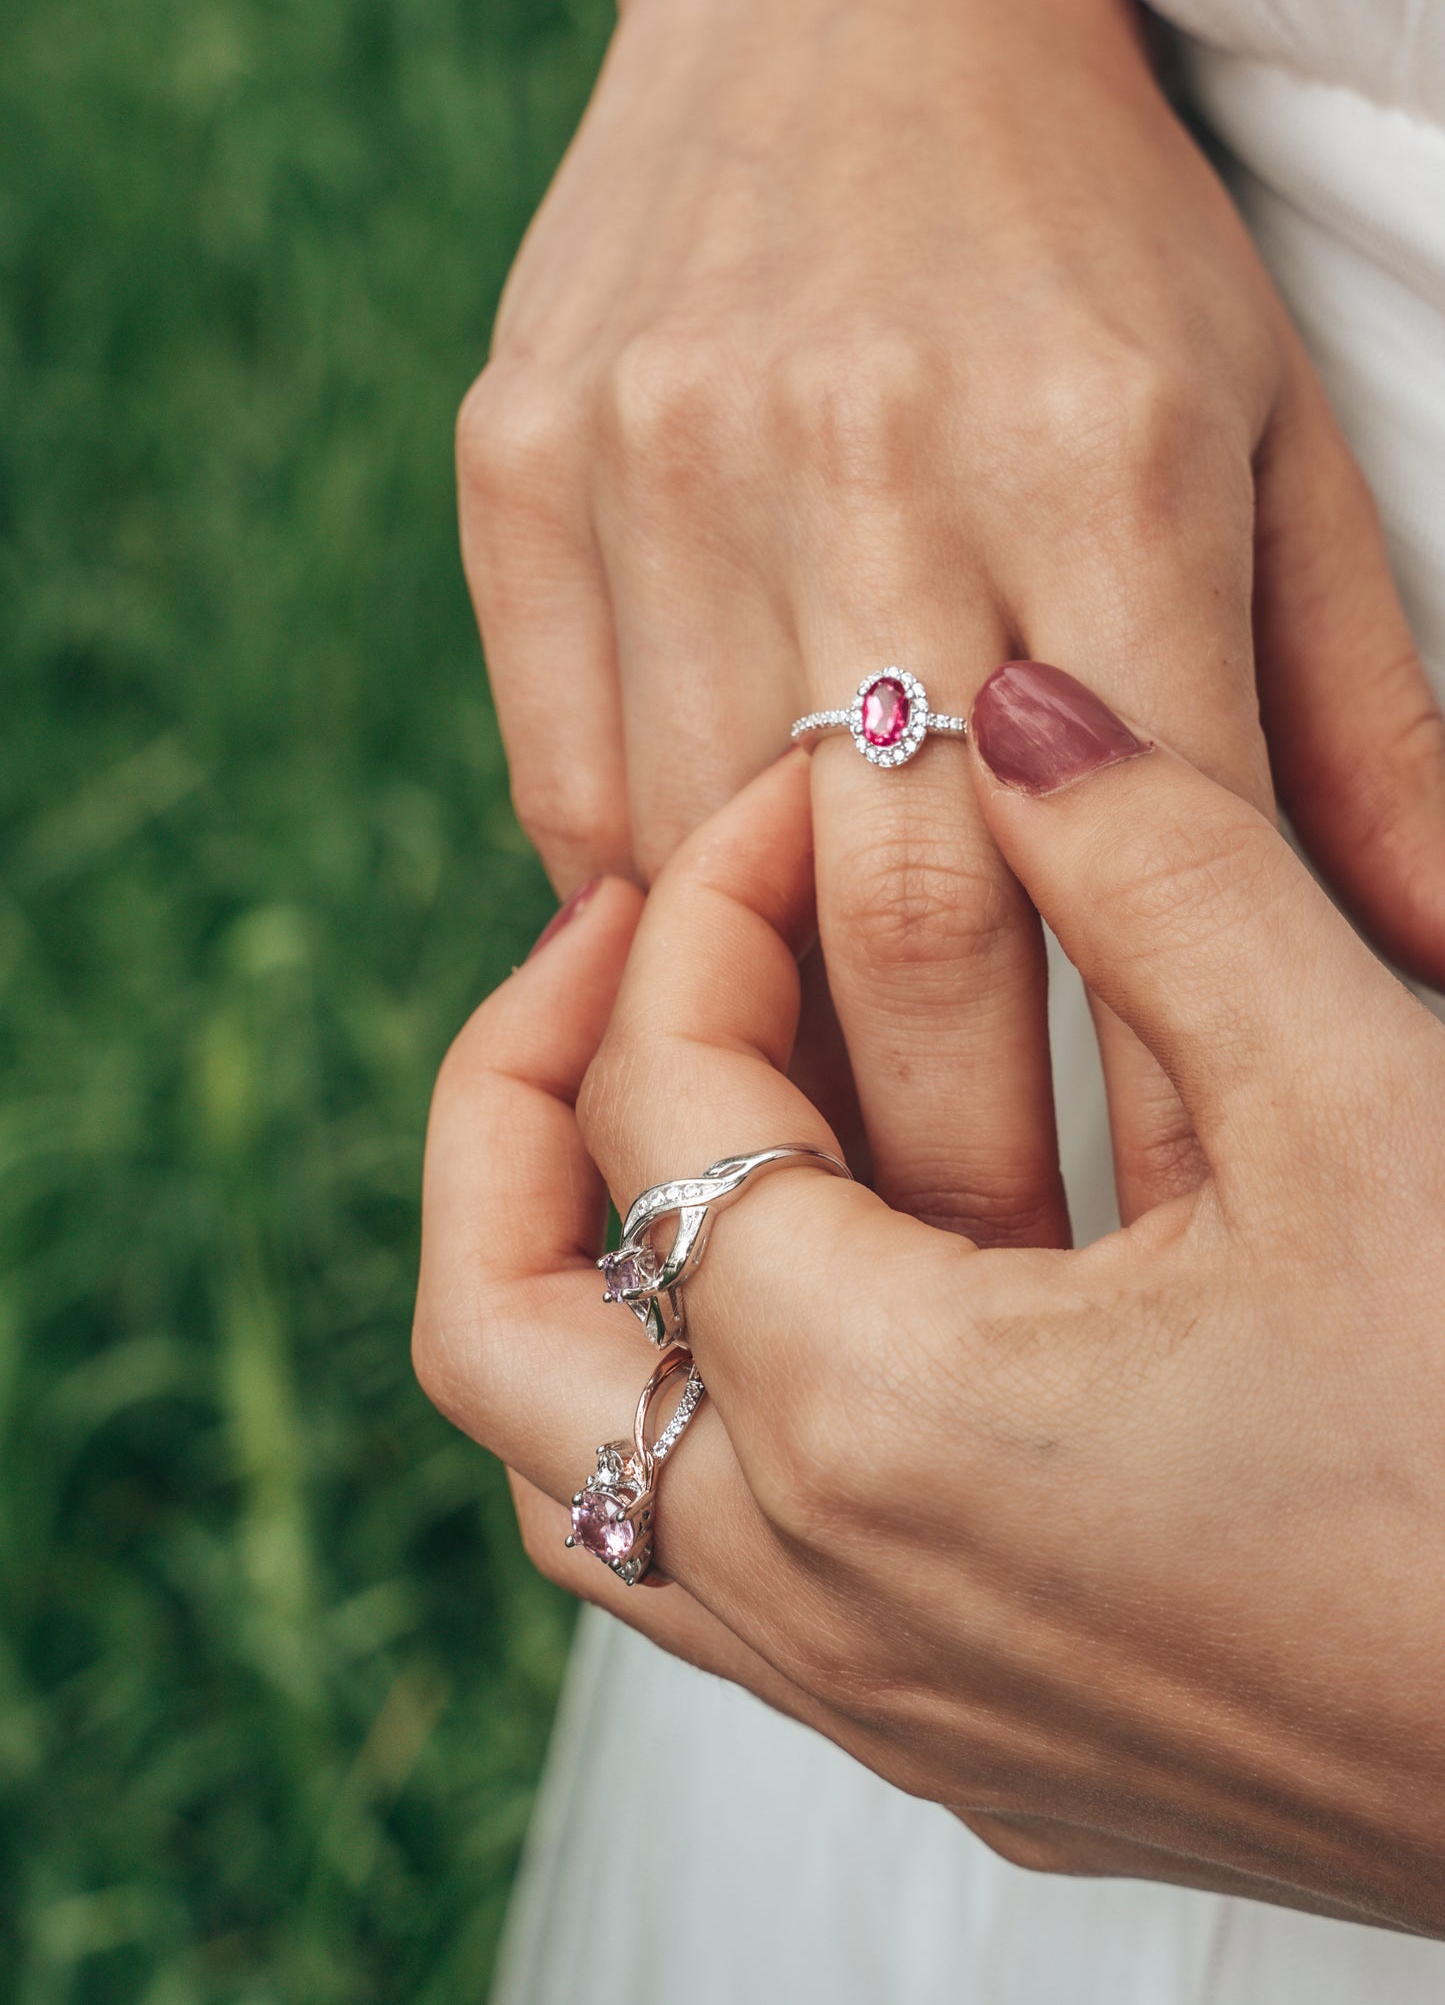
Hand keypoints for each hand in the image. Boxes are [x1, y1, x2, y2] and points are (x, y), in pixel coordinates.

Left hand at [415, 663, 1444, 1932]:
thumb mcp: (1368, 1108)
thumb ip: (1162, 869)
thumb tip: (1018, 718)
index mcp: (879, 1416)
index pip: (655, 1097)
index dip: (711, 898)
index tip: (821, 794)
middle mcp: (824, 1587)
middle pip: (494, 1325)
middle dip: (513, 1102)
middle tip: (620, 950)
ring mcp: (883, 1693)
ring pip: (581, 1475)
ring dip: (584, 1268)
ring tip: (703, 1110)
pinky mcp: (978, 1738)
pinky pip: (717, 1569)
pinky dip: (699, 1401)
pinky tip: (844, 1289)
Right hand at [457, 0, 1444, 1243]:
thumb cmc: (1097, 238)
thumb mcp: (1269, 434)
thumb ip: (1349, 713)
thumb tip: (1430, 962)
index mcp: (1103, 451)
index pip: (1143, 871)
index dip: (1155, 1106)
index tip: (1167, 1268)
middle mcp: (868, 455)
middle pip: (908, 915)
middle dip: (959, 1158)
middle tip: (994, 1302)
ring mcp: (665, 456)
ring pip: (708, 870)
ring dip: (783, 1074)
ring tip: (841, 1211)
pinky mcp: (520, 463)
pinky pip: (568, 770)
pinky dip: (633, 923)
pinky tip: (697, 999)